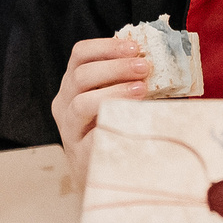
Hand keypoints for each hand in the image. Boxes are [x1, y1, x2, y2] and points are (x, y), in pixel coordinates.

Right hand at [50, 37, 148, 160]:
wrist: (102, 175)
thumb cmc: (114, 129)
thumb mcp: (115, 98)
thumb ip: (128, 79)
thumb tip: (157, 59)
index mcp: (73, 85)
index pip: (80, 54)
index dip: (106, 46)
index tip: (134, 47)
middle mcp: (65, 104)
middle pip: (81, 76)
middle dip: (115, 67)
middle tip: (143, 67)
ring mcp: (69, 130)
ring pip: (81, 103)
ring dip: (114, 92)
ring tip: (142, 90)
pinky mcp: (80, 155)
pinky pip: (93, 136)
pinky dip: (115, 124)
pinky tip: (135, 120)